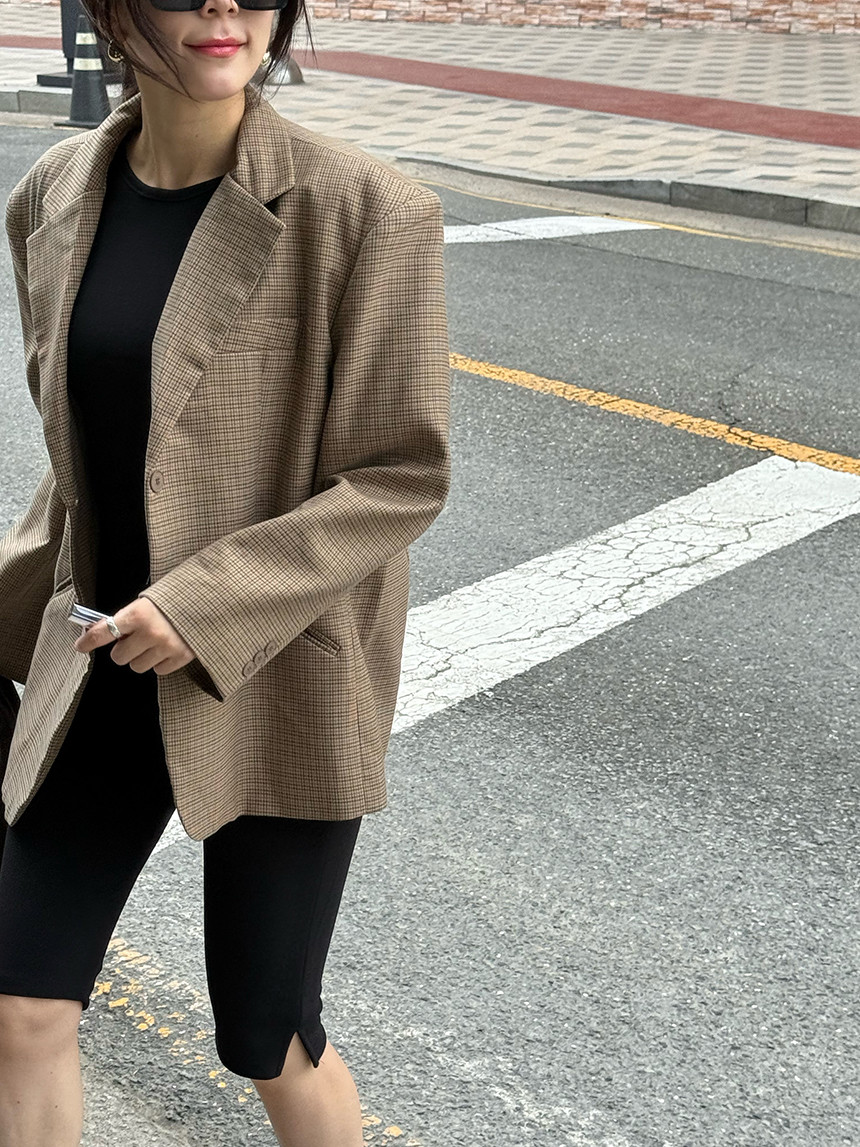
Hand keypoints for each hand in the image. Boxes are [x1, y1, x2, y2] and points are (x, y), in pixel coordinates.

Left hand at [73, 597, 195, 675]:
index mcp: (139, 614)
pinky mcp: (180, 658)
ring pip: (137, 666)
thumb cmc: (174, 600)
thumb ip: (124, 618)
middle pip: (119, 657)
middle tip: (134, 639)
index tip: (81, 646)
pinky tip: (168, 647)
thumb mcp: (146, 602)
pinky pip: (158, 670)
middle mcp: (150, 633)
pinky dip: (160, 662)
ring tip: (154, 642)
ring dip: (141, 657)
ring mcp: (166, 647)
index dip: (89, 640)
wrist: (208, 600)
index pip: (104, 631)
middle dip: (124, 649)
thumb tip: (96, 632)